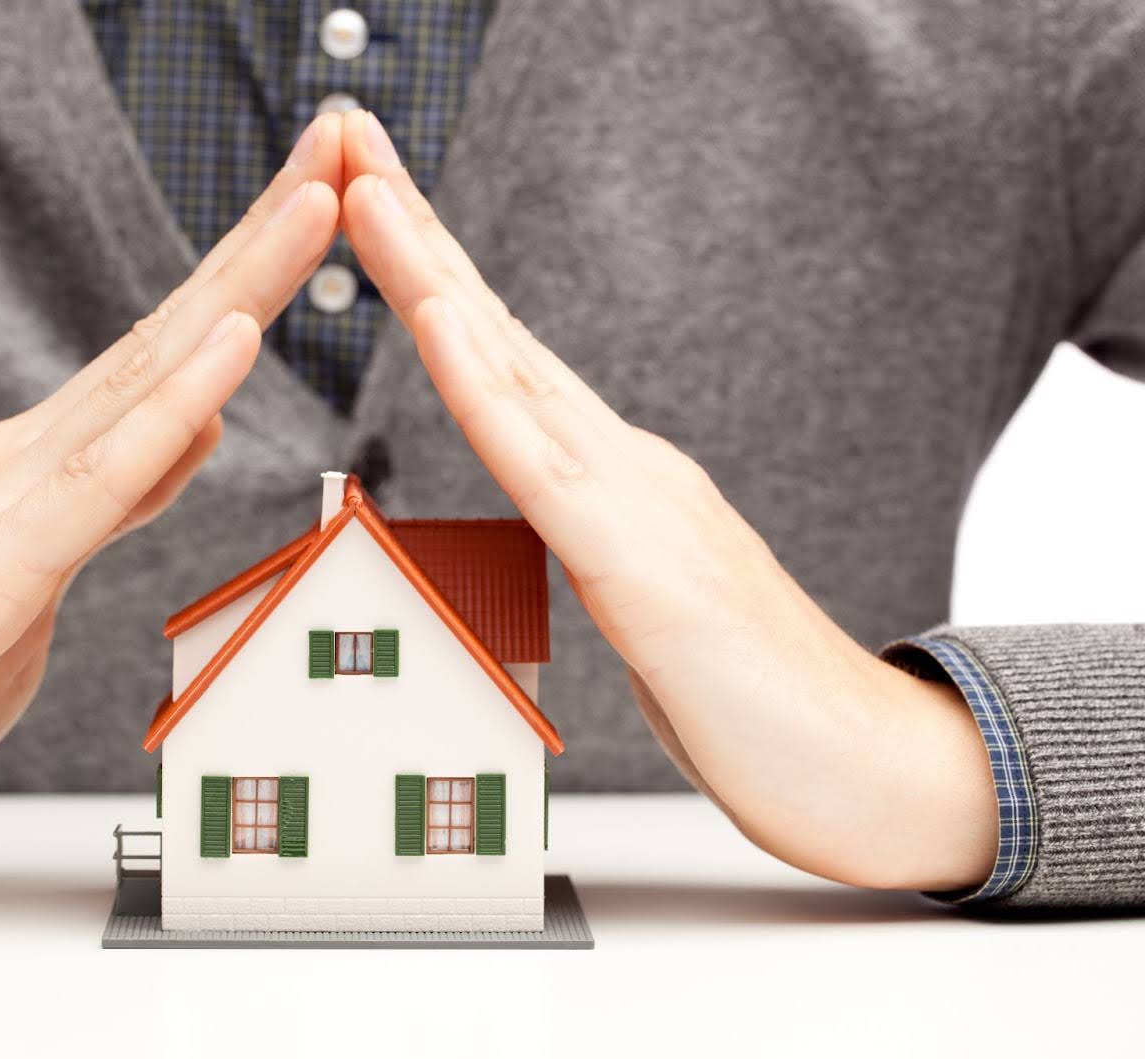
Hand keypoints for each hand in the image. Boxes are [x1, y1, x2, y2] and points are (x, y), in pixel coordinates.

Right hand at [0, 115, 345, 861]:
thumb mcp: (35, 576)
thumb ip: (114, 498)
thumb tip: (191, 432)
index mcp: (45, 464)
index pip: (170, 352)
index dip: (251, 274)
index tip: (323, 204)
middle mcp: (22, 455)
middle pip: (171, 333)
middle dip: (265, 239)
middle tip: (344, 146)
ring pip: (148, 377)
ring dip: (244, 284)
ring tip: (320, 199)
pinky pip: (101, 476)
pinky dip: (174, 404)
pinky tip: (232, 338)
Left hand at [337, 111, 996, 891]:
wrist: (863, 765)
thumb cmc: (749, 696)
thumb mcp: (645, 604)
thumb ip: (599, 544)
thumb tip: (562, 519)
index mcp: (609, 474)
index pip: (502, 357)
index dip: (431, 275)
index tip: (371, 202)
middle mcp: (618, 461)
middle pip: (496, 328)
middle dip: (417, 233)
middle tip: (350, 139)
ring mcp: (632, 499)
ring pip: (509, 369)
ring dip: (430, 272)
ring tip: (366, 188)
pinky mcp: (637, 563)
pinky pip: (541, 462)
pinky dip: (482, 383)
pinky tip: (439, 316)